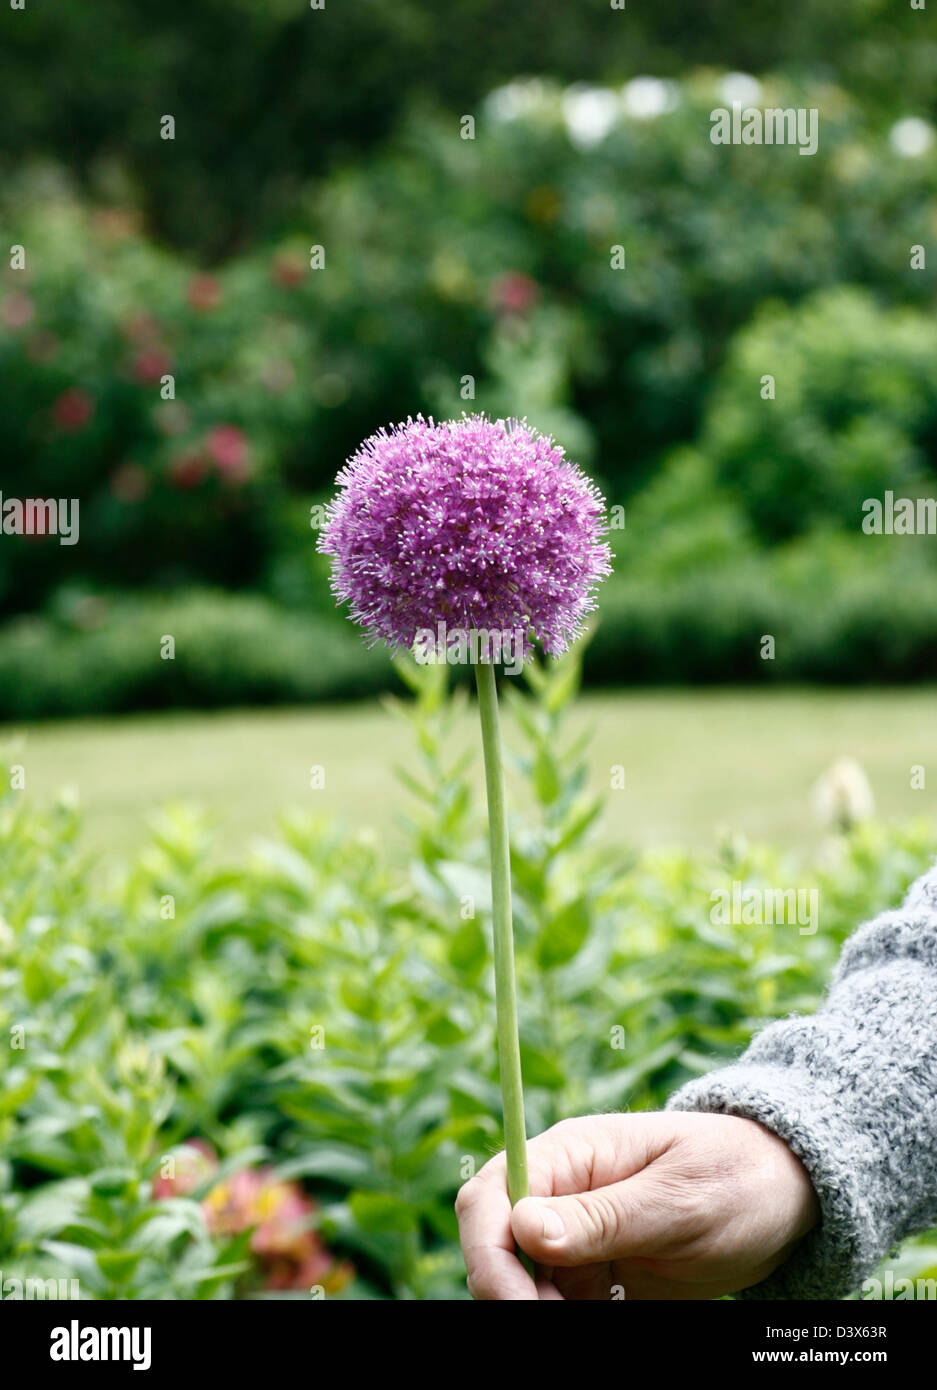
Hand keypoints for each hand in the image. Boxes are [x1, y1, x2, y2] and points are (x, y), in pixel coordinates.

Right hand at [456, 1111, 819, 1299]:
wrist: (786, 1197)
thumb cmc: (735, 1178)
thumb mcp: (677, 1200)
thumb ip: (603, 1216)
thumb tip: (524, 1228)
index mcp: (569, 1154)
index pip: (491, 1196)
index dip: (489, 1252)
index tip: (519, 1304)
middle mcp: (561, 1193)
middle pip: (495, 1246)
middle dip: (510, 1293)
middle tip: (563, 1324)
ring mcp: (576, 1237)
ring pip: (522, 1284)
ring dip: (541, 1311)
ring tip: (607, 1313)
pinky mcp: (596, 1275)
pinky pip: (560, 1305)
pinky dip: (570, 1322)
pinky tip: (616, 1315)